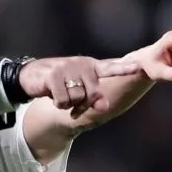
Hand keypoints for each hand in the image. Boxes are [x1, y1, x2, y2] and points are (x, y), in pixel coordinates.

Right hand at [18, 56, 140, 112]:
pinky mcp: (54, 75)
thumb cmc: (59, 83)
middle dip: (82, 104)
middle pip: (92, 94)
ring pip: (77, 98)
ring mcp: (67, 68)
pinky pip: (63, 100)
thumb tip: (104, 107)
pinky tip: (52, 94)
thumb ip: (94, 98)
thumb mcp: (78, 90)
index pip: (111, 67)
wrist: (32, 75)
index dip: (125, 68)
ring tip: (61, 95)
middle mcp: (81, 64)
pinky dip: (58, 103)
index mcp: (91, 66)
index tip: (139, 67)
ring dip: (68, 103)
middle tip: (73, 104)